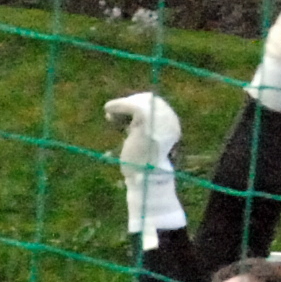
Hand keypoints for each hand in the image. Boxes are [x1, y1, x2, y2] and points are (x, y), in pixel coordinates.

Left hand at [104, 92, 184, 235]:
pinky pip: (130, 105)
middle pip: (148, 100)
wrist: (146, 181)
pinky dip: (117, 106)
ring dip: (122, 106)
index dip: (137, 109)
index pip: (156, 107)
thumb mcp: (144, 146)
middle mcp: (169, 119)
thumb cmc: (143, 168)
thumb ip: (141, 131)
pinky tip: (107, 110)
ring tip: (110, 117)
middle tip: (112, 117)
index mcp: (172, 126)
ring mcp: (159, 119)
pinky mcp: (146, 118)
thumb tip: (125, 119)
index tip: (122, 120)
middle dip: (129, 105)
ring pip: (138, 101)